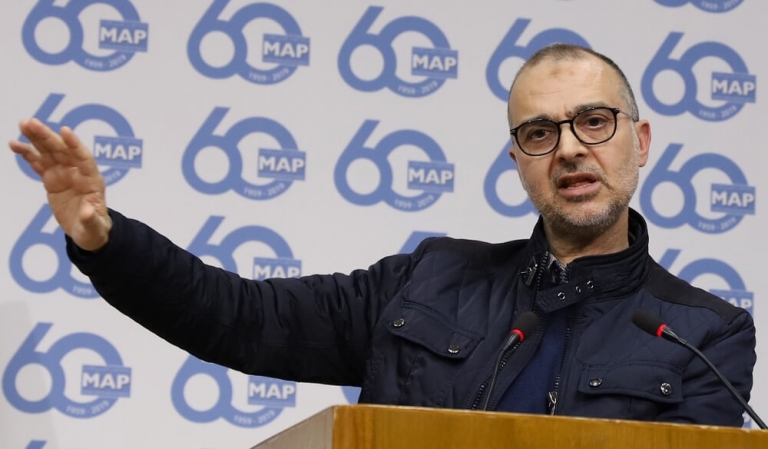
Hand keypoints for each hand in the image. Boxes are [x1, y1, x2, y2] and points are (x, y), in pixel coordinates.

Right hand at [9, 118, 111, 250]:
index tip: (64, 131)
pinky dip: (28, 154)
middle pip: (62, 150)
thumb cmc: (95, 228)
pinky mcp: (52, 178)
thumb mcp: (94, 227)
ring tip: (22, 125)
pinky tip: (15, 144)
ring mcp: (64, 173)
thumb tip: (87, 212)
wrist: (87, 231)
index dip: (75, 145)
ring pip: (49, 152)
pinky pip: (39, 163)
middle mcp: (78, 172)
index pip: (84, 158)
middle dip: (47, 136)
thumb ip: (91, 219)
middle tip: (30, 123)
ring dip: (36, 138)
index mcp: (92, 181)